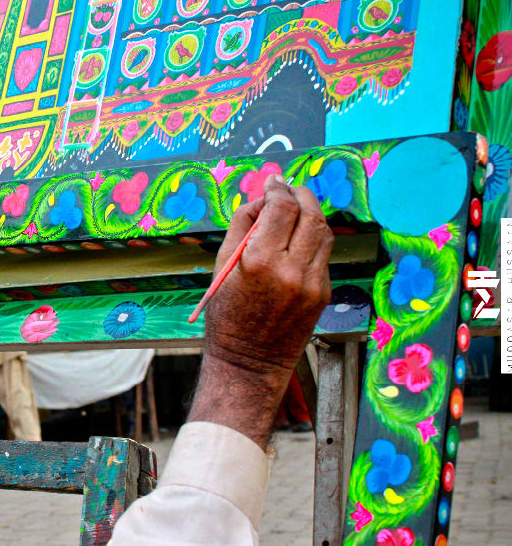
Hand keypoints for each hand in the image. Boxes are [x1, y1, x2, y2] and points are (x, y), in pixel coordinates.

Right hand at [189, 175, 333, 447]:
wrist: (249, 362)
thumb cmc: (226, 315)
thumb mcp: (222, 268)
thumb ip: (241, 227)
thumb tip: (261, 199)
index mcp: (260, 262)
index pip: (281, 208)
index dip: (278, 189)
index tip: (273, 182)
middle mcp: (291, 270)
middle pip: (310, 214)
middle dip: (300, 195)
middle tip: (288, 189)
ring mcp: (312, 283)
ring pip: (323, 232)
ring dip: (311, 213)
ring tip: (296, 209)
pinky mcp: (323, 294)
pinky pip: (323, 255)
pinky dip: (312, 239)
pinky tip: (298, 239)